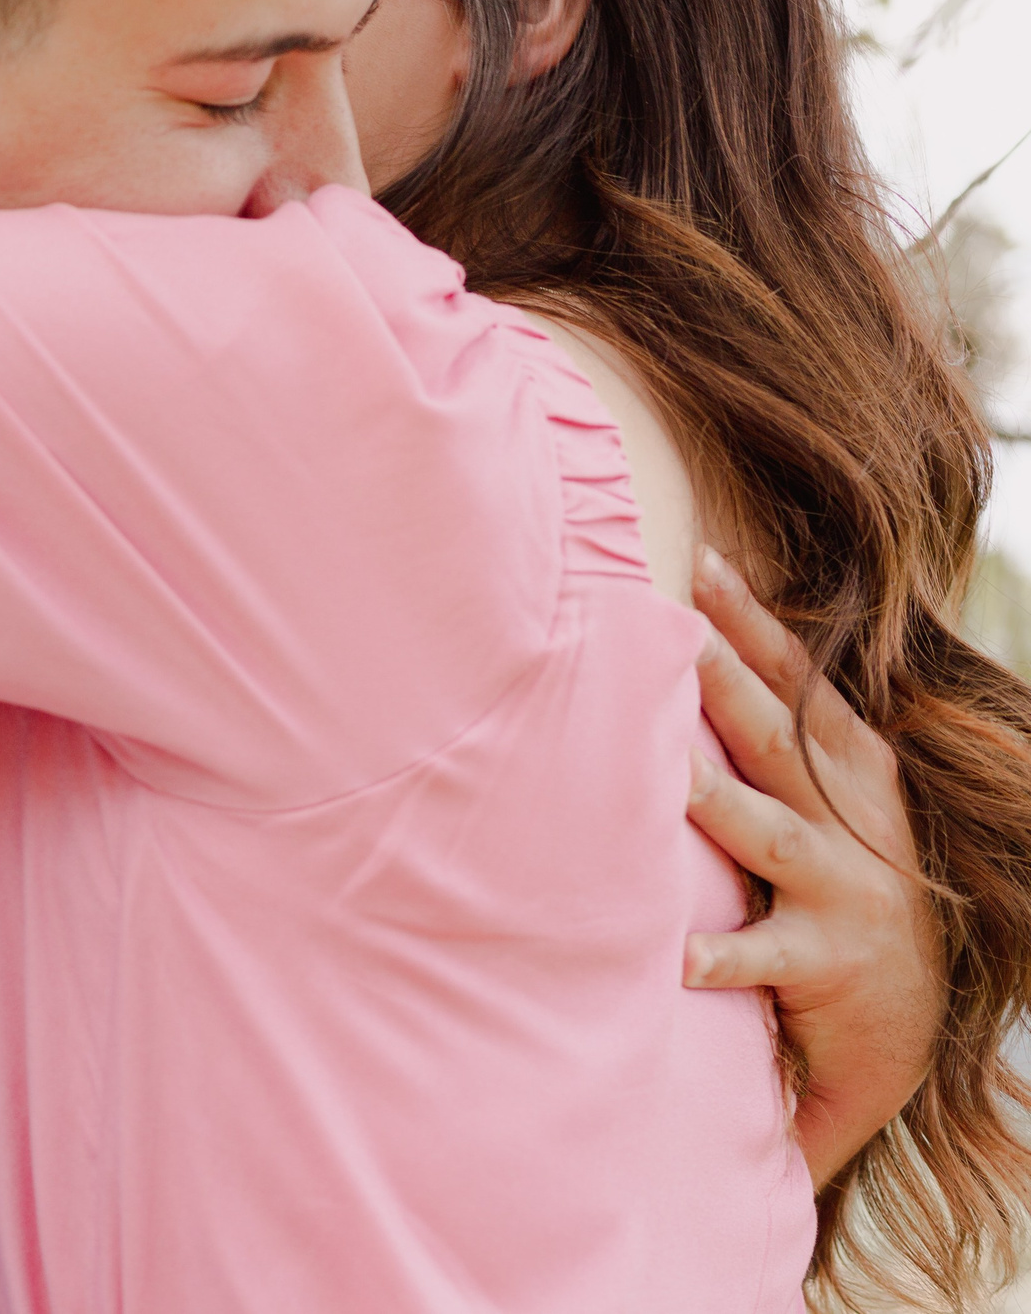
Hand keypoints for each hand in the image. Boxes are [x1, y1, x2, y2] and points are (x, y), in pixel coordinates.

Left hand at [684, 547, 942, 1187]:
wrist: (906, 1013)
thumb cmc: (844, 877)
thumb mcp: (830, 794)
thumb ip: (774, 726)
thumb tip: (694, 635)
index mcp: (852, 766)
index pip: (798, 679)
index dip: (753, 620)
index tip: (703, 559)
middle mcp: (851, 817)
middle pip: (777, 736)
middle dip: (726, 680)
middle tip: (672, 628)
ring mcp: (841, 888)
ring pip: (768, 834)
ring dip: (716, 802)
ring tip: (665, 772)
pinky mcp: (823, 962)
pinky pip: (763, 956)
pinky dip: (721, 954)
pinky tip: (674, 954)